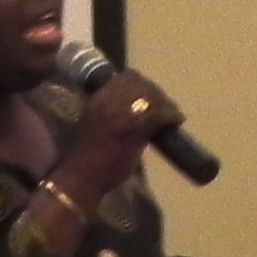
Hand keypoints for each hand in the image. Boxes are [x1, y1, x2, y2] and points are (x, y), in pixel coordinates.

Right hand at [53, 68, 175, 199]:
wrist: (81, 179)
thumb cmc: (87, 159)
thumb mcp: (96, 126)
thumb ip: (113, 113)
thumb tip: (137, 109)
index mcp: (96, 99)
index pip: (124, 77)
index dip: (141, 83)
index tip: (150, 93)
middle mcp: (106, 100)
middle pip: (139, 82)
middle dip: (155, 91)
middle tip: (166, 104)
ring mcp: (119, 113)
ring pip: (150, 95)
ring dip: (165, 102)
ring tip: (173, 114)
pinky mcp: (132, 128)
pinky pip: (158, 113)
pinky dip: (171, 115)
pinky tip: (176, 122)